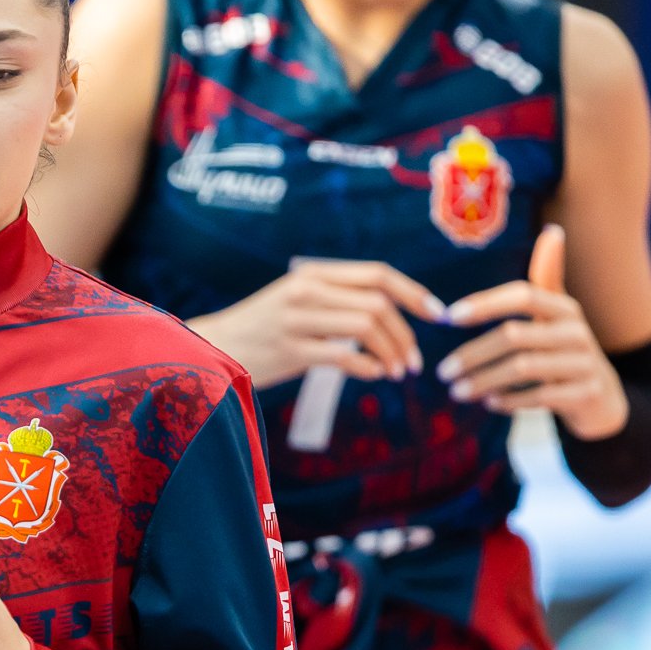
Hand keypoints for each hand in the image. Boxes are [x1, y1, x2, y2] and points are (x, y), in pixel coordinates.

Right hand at [188, 260, 446, 388]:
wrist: (212, 348)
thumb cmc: (262, 330)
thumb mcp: (297, 301)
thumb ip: (336, 299)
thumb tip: (388, 311)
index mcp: (312, 274)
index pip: (377, 274)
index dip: (414, 294)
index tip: (438, 315)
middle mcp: (306, 291)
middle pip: (378, 303)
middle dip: (407, 334)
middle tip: (415, 361)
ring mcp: (296, 319)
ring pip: (366, 326)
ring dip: (392, 352)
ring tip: (398, 373)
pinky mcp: (289, 349)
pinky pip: (343, 355)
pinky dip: (368, 366)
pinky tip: (374, 375)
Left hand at [439, 226, 626, 438]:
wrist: (602, 399)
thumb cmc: (566, 351)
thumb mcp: (558, 315)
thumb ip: (548, 279)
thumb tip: (553, 231)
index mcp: (565, 308)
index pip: (523, 296)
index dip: (485, 303)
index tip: (448, 317)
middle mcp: (577, 331)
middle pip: (515, 336)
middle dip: (473, 354)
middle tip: (443, 372)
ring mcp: (584, 363)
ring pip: (523, 368)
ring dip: (484, 381)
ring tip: (456, 392)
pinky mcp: (586, 394)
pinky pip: (540, 397)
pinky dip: (510, 401)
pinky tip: (489, 404)